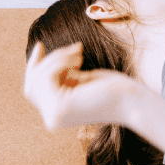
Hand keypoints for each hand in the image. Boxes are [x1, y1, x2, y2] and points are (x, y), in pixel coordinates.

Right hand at [23, 41, 141, 129]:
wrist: (132, 99)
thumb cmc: (115, 89)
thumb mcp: (83, 79)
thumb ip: (63, 76)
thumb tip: (42, 59)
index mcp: (58, 113)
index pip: (34, 90)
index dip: (34, 67)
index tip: (40, 45)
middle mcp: (53, 119)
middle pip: (32, 84)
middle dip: (46, 61)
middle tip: (73, 48)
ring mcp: (54, 116)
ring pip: (38, 79)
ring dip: (57, 58)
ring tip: (80, 54)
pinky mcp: (59, 109)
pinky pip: (47, 77)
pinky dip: (60, 62)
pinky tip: (79, 60)